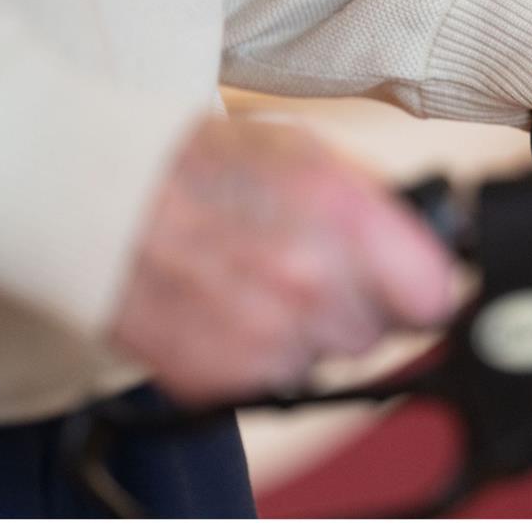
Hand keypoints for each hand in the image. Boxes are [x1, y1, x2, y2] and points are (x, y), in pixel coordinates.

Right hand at [109, 117, 455, 403]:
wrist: (95, 196)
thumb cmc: (199, 164)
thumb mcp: (306, 152)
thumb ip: (376, 204)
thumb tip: (435, 238)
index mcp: (344, 216)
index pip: (434, 296)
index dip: (421, 290)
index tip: (409, 287)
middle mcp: (311, 281)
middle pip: (380, 332)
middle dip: (356, 306)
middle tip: (308, 267)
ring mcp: (266, 336)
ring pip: (326, 358)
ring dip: (305, 332)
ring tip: (257, 282)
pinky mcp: (223, 376)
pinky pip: (273, 380)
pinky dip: (257, 354)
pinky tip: (227, 307)